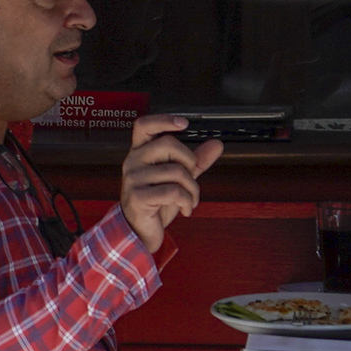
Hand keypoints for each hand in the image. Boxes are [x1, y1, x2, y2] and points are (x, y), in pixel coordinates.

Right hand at [118, 115, 220, 252]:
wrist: (139, 230)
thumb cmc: (156, 201)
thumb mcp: (178, 178)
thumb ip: (196, 161)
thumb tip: (217, 144)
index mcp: (140, 152)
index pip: (144, 125)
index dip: (164, 120)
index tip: (184, 123)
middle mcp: (133, 161)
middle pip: (168, 144)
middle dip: (190, 161)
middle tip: (191, 177)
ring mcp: (134, 179)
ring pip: (175, 171)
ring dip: (192, 189)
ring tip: (190, 200)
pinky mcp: (137, 197)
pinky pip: (172, 192)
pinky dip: (186, 202)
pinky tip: (185, 209)